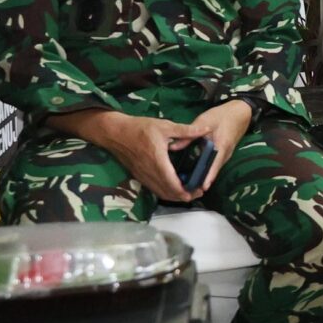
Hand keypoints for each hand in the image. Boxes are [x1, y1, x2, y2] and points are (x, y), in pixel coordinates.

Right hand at [68, 109, 204, 204]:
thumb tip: (208, 129)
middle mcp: (149, 172)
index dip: (185, 191)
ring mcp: (143, 176)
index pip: (172, 183)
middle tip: (197, 193)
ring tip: (188, 193)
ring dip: (174, 196)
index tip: (198, 191)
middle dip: (183, 196)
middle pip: (167, 192)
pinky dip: (165, 192)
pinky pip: (153, 188)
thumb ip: (187, 130)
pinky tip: (173, 188)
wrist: (115, 132)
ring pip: (160, 192)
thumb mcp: (165, 126)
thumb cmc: (140, 128)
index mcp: (158, 161)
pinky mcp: (138, 176)